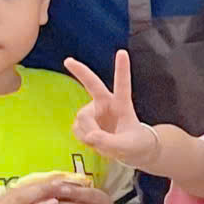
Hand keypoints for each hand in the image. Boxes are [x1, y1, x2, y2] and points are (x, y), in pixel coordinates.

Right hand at [64, 53, 164, 170]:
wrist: (130, 151)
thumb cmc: (134, 144)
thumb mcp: (127, 146)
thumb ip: (110, 143)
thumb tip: (91, 136)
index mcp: (122, 104)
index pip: (122, 84)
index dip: (122, 68)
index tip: (122, 52)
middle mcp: (106, 104)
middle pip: (92, 85)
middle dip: (80, 71)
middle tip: (68, 60)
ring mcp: (94, 111)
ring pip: (82, 118)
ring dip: (88, 132)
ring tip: (101, 141)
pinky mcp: (85, 121)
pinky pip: (77, 129)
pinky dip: (83, 137)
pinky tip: (93, 141)